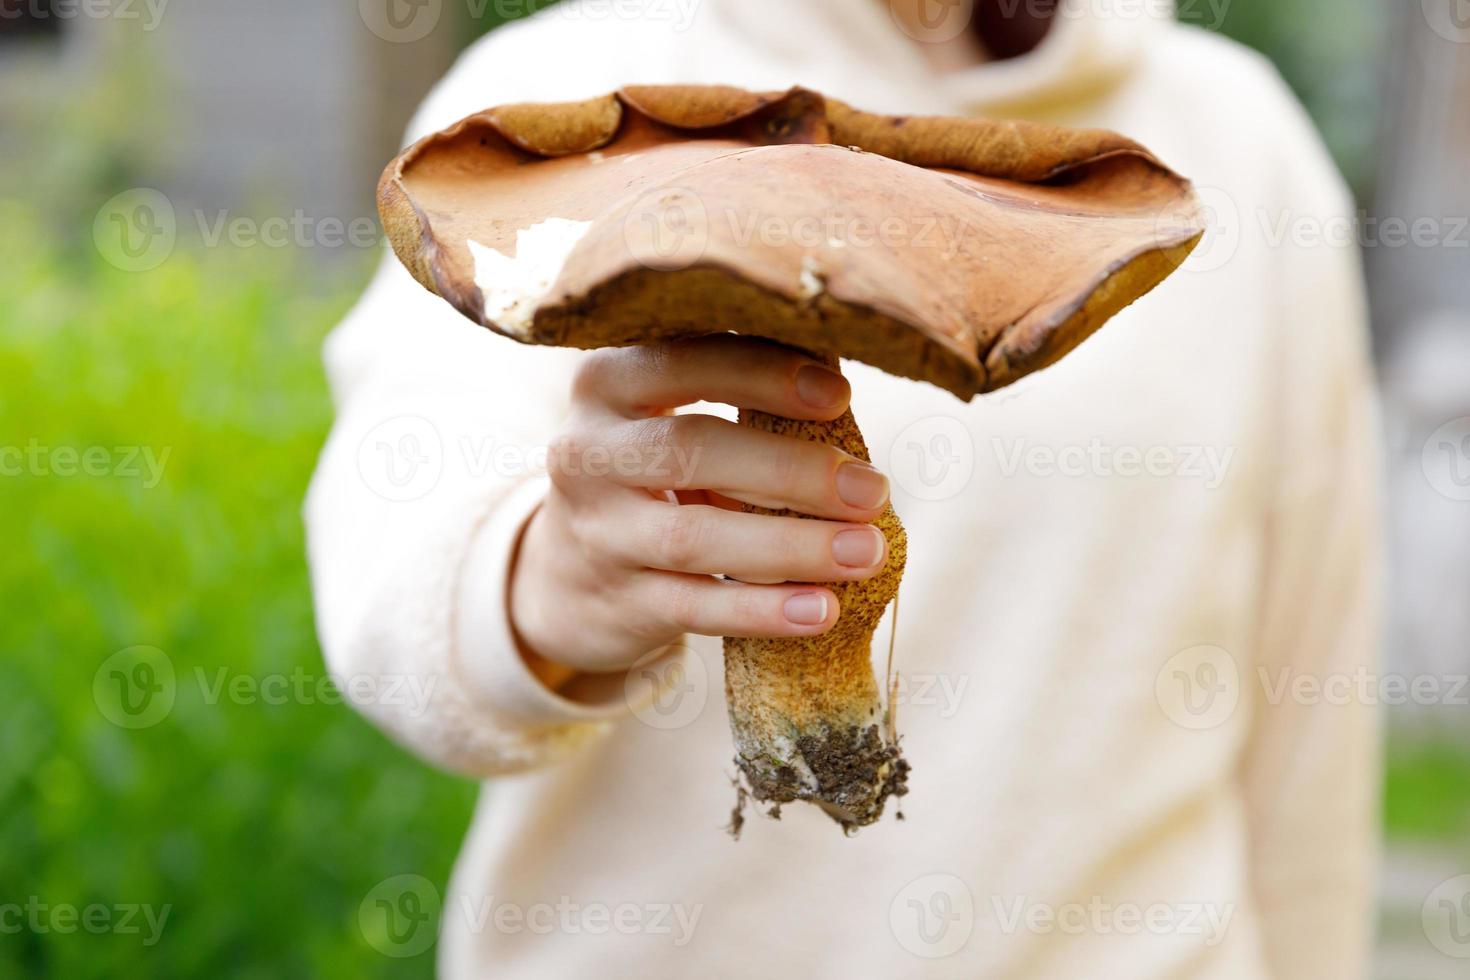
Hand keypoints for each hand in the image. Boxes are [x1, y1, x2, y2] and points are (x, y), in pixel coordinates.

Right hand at [508, 335, 891, 677]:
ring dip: (791, 546)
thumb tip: (844, 386)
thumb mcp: (668, 418)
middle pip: (691, 449)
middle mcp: (587, 453)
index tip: (839, 396)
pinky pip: (695, 607)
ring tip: (865, 552)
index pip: (683, 361)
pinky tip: (820, 610)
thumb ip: (736, 396)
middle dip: (791, 469)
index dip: (763, 375)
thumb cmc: (653, 475)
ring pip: (693, 537)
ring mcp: (598, 532)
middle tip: (871, 490)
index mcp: (607, 384)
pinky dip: (762, 610)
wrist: (571, 576)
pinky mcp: (618, 601)